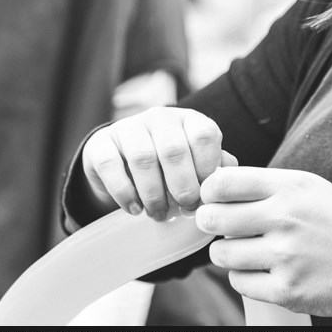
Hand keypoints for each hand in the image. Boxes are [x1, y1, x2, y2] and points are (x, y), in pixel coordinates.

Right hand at [81, 107, 236, 220]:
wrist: (122, 161)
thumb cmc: (171, 167)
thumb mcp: (196, 164)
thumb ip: (216, 169)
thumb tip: (231, 178)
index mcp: (188, 120)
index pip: (204, 135)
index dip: (207, 169)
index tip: (206, 197)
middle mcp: (159, 117)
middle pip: (174, 150)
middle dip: (183, 187)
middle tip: (185, 210)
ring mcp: (128, 127)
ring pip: (143, 158)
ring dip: (154, 194)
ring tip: (159, 214)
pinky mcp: (101, 143)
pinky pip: (110, 165)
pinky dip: (124, 193)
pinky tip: (135, 209)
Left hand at [197, 167, 331, 323]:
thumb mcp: (311, 188)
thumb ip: (267, 185)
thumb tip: (215, 185)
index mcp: (291, 186)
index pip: (224, 183)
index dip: (209, 191)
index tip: (212, 198)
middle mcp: (286, 218)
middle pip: (214, 218)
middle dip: (210, 222)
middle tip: (216, 225)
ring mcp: (286, 257)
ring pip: (222, 254)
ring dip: (228, 253)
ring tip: (247, 249)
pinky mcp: (287, 291)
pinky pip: (239, 282)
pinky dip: (245, 277)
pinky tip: (265, 271)